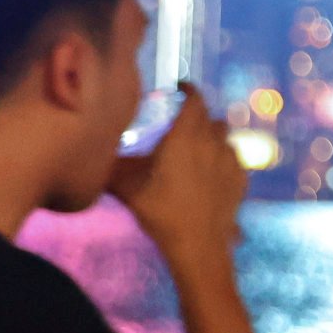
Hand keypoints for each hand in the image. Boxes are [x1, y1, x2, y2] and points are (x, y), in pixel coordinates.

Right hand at [109, 82, 245, 261]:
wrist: (198, 245)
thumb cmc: (159, 211)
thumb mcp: (125, 186)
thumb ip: (110, 165)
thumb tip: (89, 154)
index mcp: (186, 137)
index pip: (194, 100)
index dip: (188, 89)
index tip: (180, 86)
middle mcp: (213, 143)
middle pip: (210, 118)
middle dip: (196, 115)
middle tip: (181, 123)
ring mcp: (232, 161)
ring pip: (225, 137)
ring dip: (212, 137)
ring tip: (196, 148)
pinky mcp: (242, 179)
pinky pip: (234, 158)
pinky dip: (223, 158)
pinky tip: (211, 171)